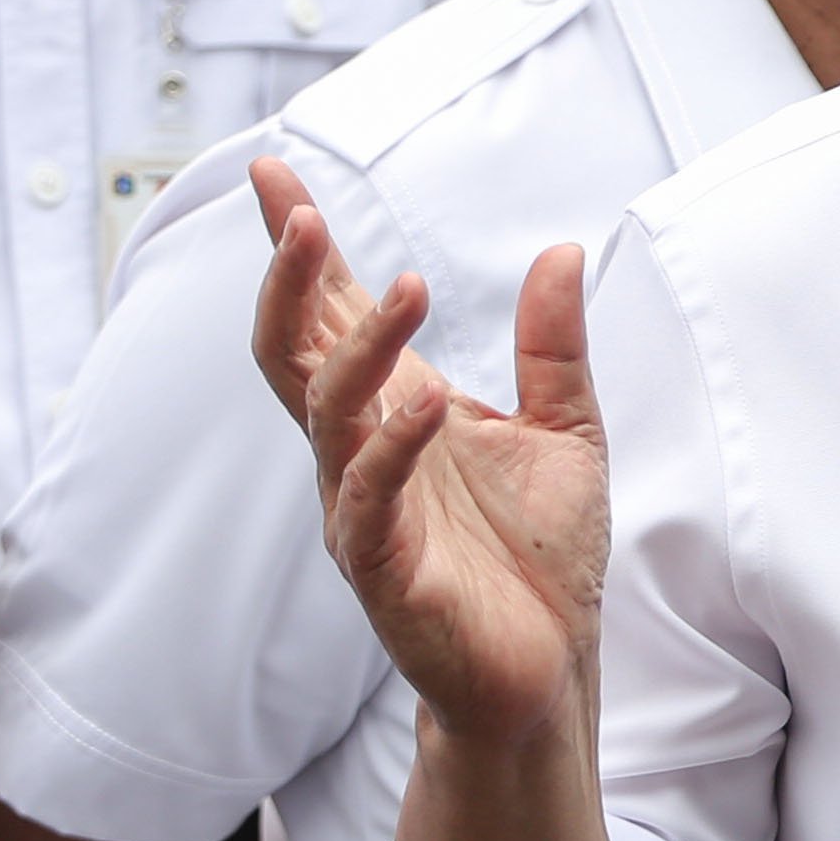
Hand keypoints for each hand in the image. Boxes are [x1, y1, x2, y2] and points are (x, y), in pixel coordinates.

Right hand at [252, 165, 604, 758]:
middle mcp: (361, 453)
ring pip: (325, 416)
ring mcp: (362, 511)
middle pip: (292, 353)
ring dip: (359, 349)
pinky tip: (429, 404)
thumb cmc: (540, 553)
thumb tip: (561, 250)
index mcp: (397, 412)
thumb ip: (555, 346)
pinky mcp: (384, 572)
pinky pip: (369, 502)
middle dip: (287, 283)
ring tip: (405, 286)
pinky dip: (393, 450)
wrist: (548, 667)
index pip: (330, 316)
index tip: (272, 173)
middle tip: (298, 214)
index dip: (301, 249)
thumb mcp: (568, 430)